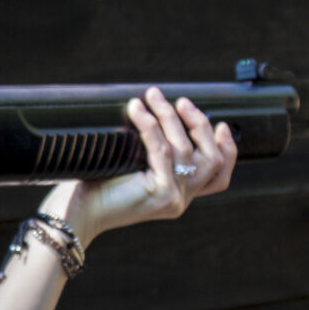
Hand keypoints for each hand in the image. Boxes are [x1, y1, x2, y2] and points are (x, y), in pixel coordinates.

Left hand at [48, 87, 237, 240]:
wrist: (80, 213)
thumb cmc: (100, 185)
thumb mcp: (136, 165)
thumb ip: (157, 150)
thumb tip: (164, 109)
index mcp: (180, 194)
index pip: (219, 177)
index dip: (228, 150)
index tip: (222, 125)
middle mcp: (182, 199)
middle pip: (210, 159)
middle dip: (200, 125)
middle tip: (180, 102)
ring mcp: (174, 199)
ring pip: (185, 150)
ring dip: (169, 117)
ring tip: (152, 96)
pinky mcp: (161, 194)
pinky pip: (161, 151)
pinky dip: (150, 126)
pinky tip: (137, 109)